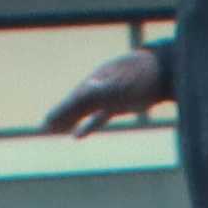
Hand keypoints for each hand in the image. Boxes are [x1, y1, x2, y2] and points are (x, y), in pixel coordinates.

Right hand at [51, 45, 169, 127]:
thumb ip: (108, 86)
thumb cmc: (143, 77)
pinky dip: (87, 126)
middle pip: (77, 105)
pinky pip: (98, 117)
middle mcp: (99, 89)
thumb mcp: (126, 83)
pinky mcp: (118, 105)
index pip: (76, 98)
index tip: (48, 120)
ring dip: (69, 122)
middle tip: (44, 127)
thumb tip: (90, 86)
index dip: (62, 110)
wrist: (163, 72)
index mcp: (98, 82)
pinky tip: (76, 136)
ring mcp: (108, 97)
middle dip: (61, 116)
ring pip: (84, 112)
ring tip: (53, 131)